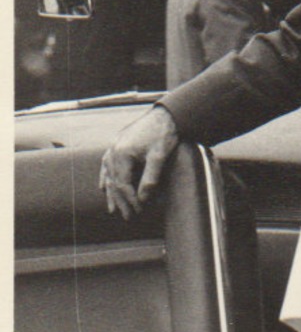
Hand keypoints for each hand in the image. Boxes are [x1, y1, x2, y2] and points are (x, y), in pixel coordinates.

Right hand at [99, 104, 180, 219]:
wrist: (166, 114)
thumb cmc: (163, 134)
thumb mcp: (159, 157)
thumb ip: (150, 179)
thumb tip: (142, 200)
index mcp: (122, 153)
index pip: (123, 184)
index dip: (130, 200)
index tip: (139, 211)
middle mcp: (114, 150)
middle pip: (114, 181)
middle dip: (121, 201)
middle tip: (128, 217)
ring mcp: (114, 146)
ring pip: (109, 174)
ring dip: (111, 193)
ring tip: (112, 209)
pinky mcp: (118, 143)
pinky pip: (107, 164)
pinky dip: (106, 176)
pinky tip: (103, 186)